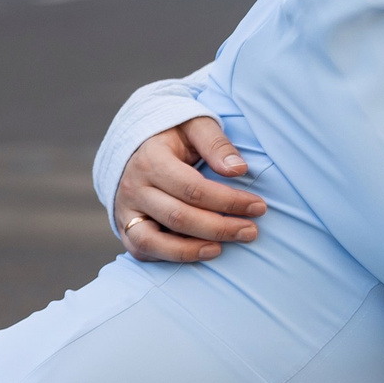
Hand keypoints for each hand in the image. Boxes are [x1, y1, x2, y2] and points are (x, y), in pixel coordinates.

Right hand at [112, 118, 264, 263]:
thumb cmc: (175, 136)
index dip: (228, 201)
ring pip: (153, 241)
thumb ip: (216, 144)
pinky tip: (199, 252)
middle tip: (251, 231)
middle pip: (178, 217)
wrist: (138, 146)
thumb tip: (239, 169)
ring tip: (222, 249)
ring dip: (191, 250)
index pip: (193, 188)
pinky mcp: (125, 227)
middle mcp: (134, 188)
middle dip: (219, 228)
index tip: (259, 206)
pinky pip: (142, 250)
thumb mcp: (196, 126)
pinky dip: (169, 257)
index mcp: (152, 160)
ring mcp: (126, 210)